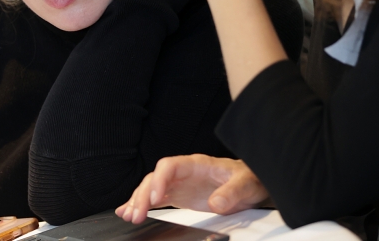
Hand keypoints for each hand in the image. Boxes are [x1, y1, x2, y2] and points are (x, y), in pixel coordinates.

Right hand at [115, 154, 268, 223]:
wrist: (250, 183)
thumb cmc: (247, 178)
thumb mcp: (245, 184)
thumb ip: (232, 192)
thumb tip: (217, 203)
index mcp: (196, 164)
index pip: (169, 166)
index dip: (159, 180)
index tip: (154, 198)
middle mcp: (183, 173)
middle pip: (155, 178)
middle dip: (143, 195)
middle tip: (137, 215)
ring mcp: (179, 184)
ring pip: (151, 188)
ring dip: (138, 201)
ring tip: (129, 216)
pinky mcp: (179, 196)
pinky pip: (156, 198)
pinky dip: (141, 204)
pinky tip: (128, 211)